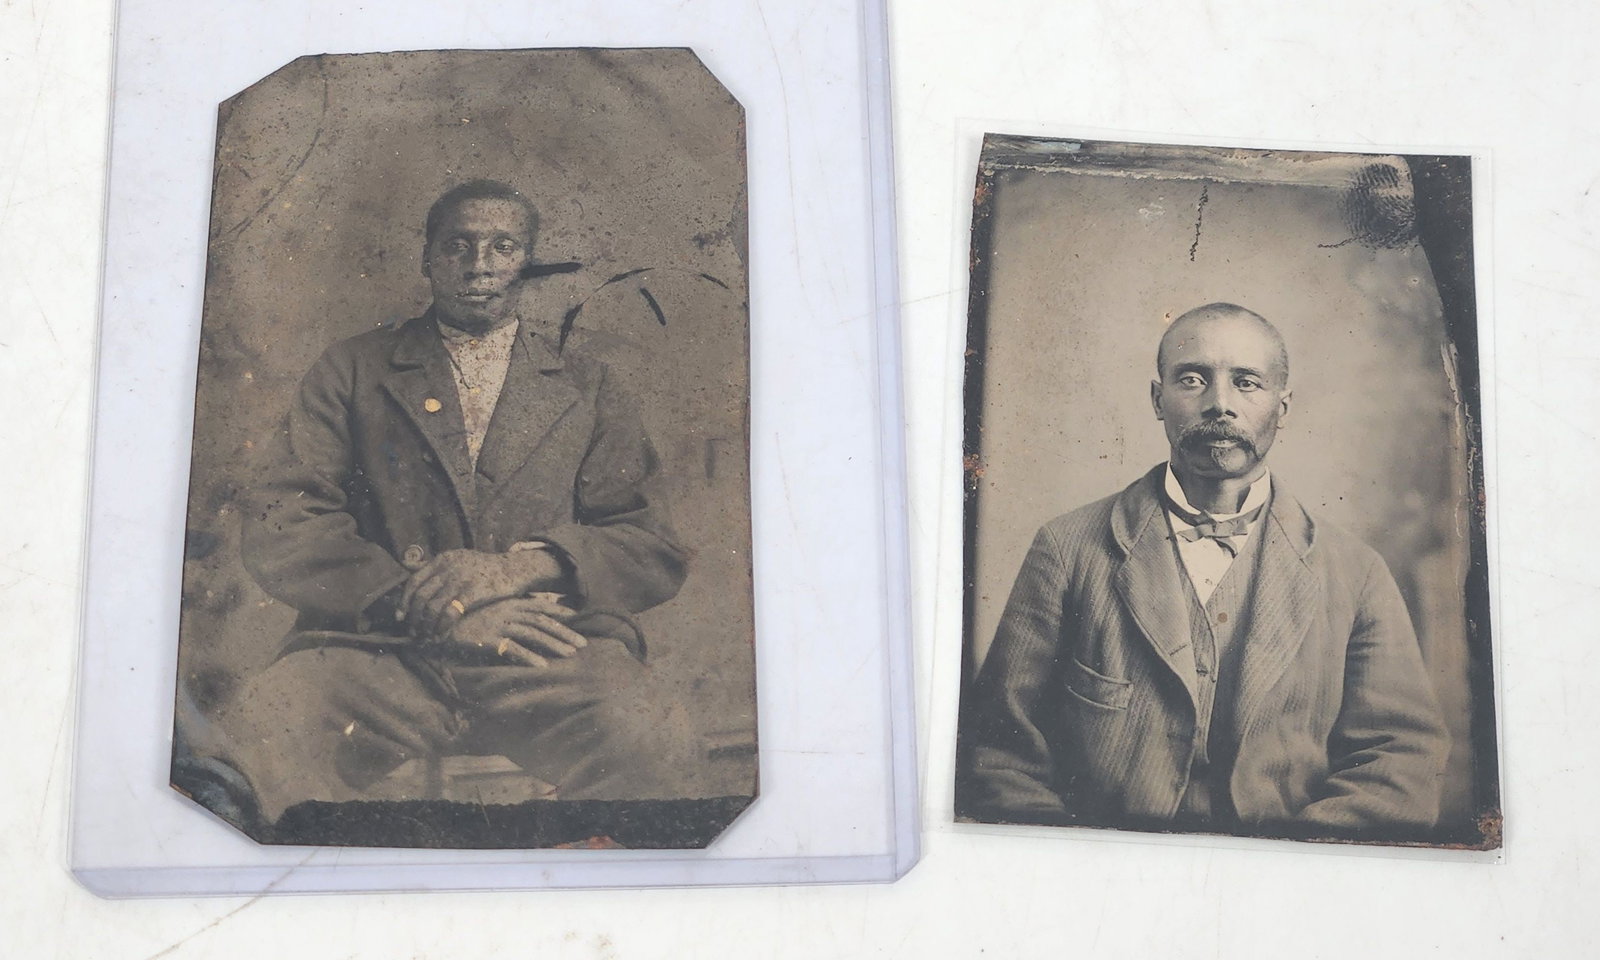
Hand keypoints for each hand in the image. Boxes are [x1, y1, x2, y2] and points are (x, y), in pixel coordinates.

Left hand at [400, 548, 563, 638]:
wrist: (516, 569)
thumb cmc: (487, 569)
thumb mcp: (460, 560)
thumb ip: (438, 568)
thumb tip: (409, 569)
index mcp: (443, 559)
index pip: (414, 581)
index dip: (404, 601)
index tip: (401, 616)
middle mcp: (449, 567)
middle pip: (421, 596)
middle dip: (414, 618)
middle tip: (414, 632)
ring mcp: (461, 579)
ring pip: (432, 607)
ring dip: (426, 626)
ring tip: (426, 637)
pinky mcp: (474, 592)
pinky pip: (449, 613)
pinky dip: (442, 627)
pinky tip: (442, 636)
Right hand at [437, 594, 587, 667]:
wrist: (435, 625)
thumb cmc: (464, 620)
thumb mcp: (488, 611)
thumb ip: (508, 612)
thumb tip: (527, 617)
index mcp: (507, 603)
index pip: (539, 606)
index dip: (559, 612)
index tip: (577, 618)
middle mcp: (506, 611)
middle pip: (542, 621)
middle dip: (564, 633)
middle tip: (583, 645)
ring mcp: (497, 624)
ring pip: (532, 634)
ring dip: (553, 645)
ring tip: (570, 655)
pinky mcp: (487, 640)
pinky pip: (512, 650)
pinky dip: (528, 657)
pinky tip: (542, 666)